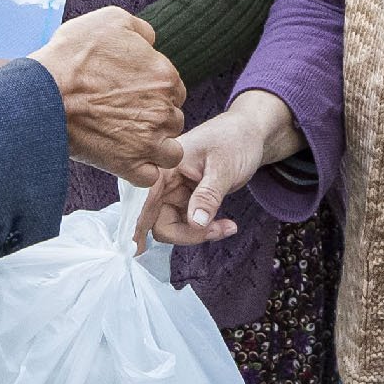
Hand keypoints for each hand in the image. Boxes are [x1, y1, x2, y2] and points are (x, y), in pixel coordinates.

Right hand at [31, 7, 185, 186]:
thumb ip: (141, 30)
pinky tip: (124, 159)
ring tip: (130, 140)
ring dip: (155, 147)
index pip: (174, 90)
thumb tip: (151, 40)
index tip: (132, 94)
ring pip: (170, 152)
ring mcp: (148, 141)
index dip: (155, 92)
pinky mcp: (129, 165)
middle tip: (126, 115)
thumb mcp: (110, 21)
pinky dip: (140, 171)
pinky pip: (149, 176)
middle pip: (173, 120)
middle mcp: (163, 111)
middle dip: (155, 119)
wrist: (43, 93)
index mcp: (165, 77)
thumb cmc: (72, 56)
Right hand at [137, 94, 302, 249]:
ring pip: (171, 226)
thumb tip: (195, 223)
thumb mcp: (224, 167)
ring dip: (198, 234)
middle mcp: (163, 180)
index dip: (135, 225)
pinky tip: (226, 225)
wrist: (248, 134)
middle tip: (215, 231)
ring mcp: (173, 191)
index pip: (143, 199)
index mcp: (164, 166)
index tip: (134, 249)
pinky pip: (186, 224)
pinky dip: (204, 229)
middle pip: (154, 220)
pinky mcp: (184, 199)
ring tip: (227, 227)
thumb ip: (208, 195)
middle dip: (185, 234)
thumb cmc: (235, 140)